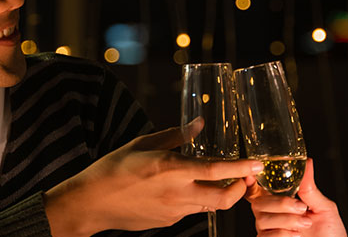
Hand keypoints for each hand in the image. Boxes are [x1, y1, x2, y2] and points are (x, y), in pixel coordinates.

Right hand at [44, 124, 262, 236]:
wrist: (90, 203)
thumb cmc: (112, 169)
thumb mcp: (143, 144)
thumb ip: (176, 135)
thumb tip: (200, 125)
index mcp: (171, 169)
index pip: (217, 170)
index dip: (242, 168)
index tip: (257, 164)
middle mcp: (177, 193)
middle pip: (224, 199)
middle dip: (241, 190)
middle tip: (245, 178)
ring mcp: (173, 211)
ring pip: (209, 206)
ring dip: (220, 194)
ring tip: (218, 180)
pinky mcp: (167, 221)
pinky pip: (190, 210)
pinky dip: (196, 200)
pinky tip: (185, 188)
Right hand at [246, 159, 346, 236]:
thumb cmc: (330, 234)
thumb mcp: (324, 208)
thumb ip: (310, 188)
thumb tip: (307, 163)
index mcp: (282, 203)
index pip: (258, 191)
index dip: (250, 183)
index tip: (251, 176)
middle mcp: (272, 216)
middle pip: (258, 203)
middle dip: (280, 203)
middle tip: (302, 207)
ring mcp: (269, 232)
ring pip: (262, 219)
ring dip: (287, 219)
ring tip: (305, 223)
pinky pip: (265, 236)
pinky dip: (283, 233)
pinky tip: (296, 235)